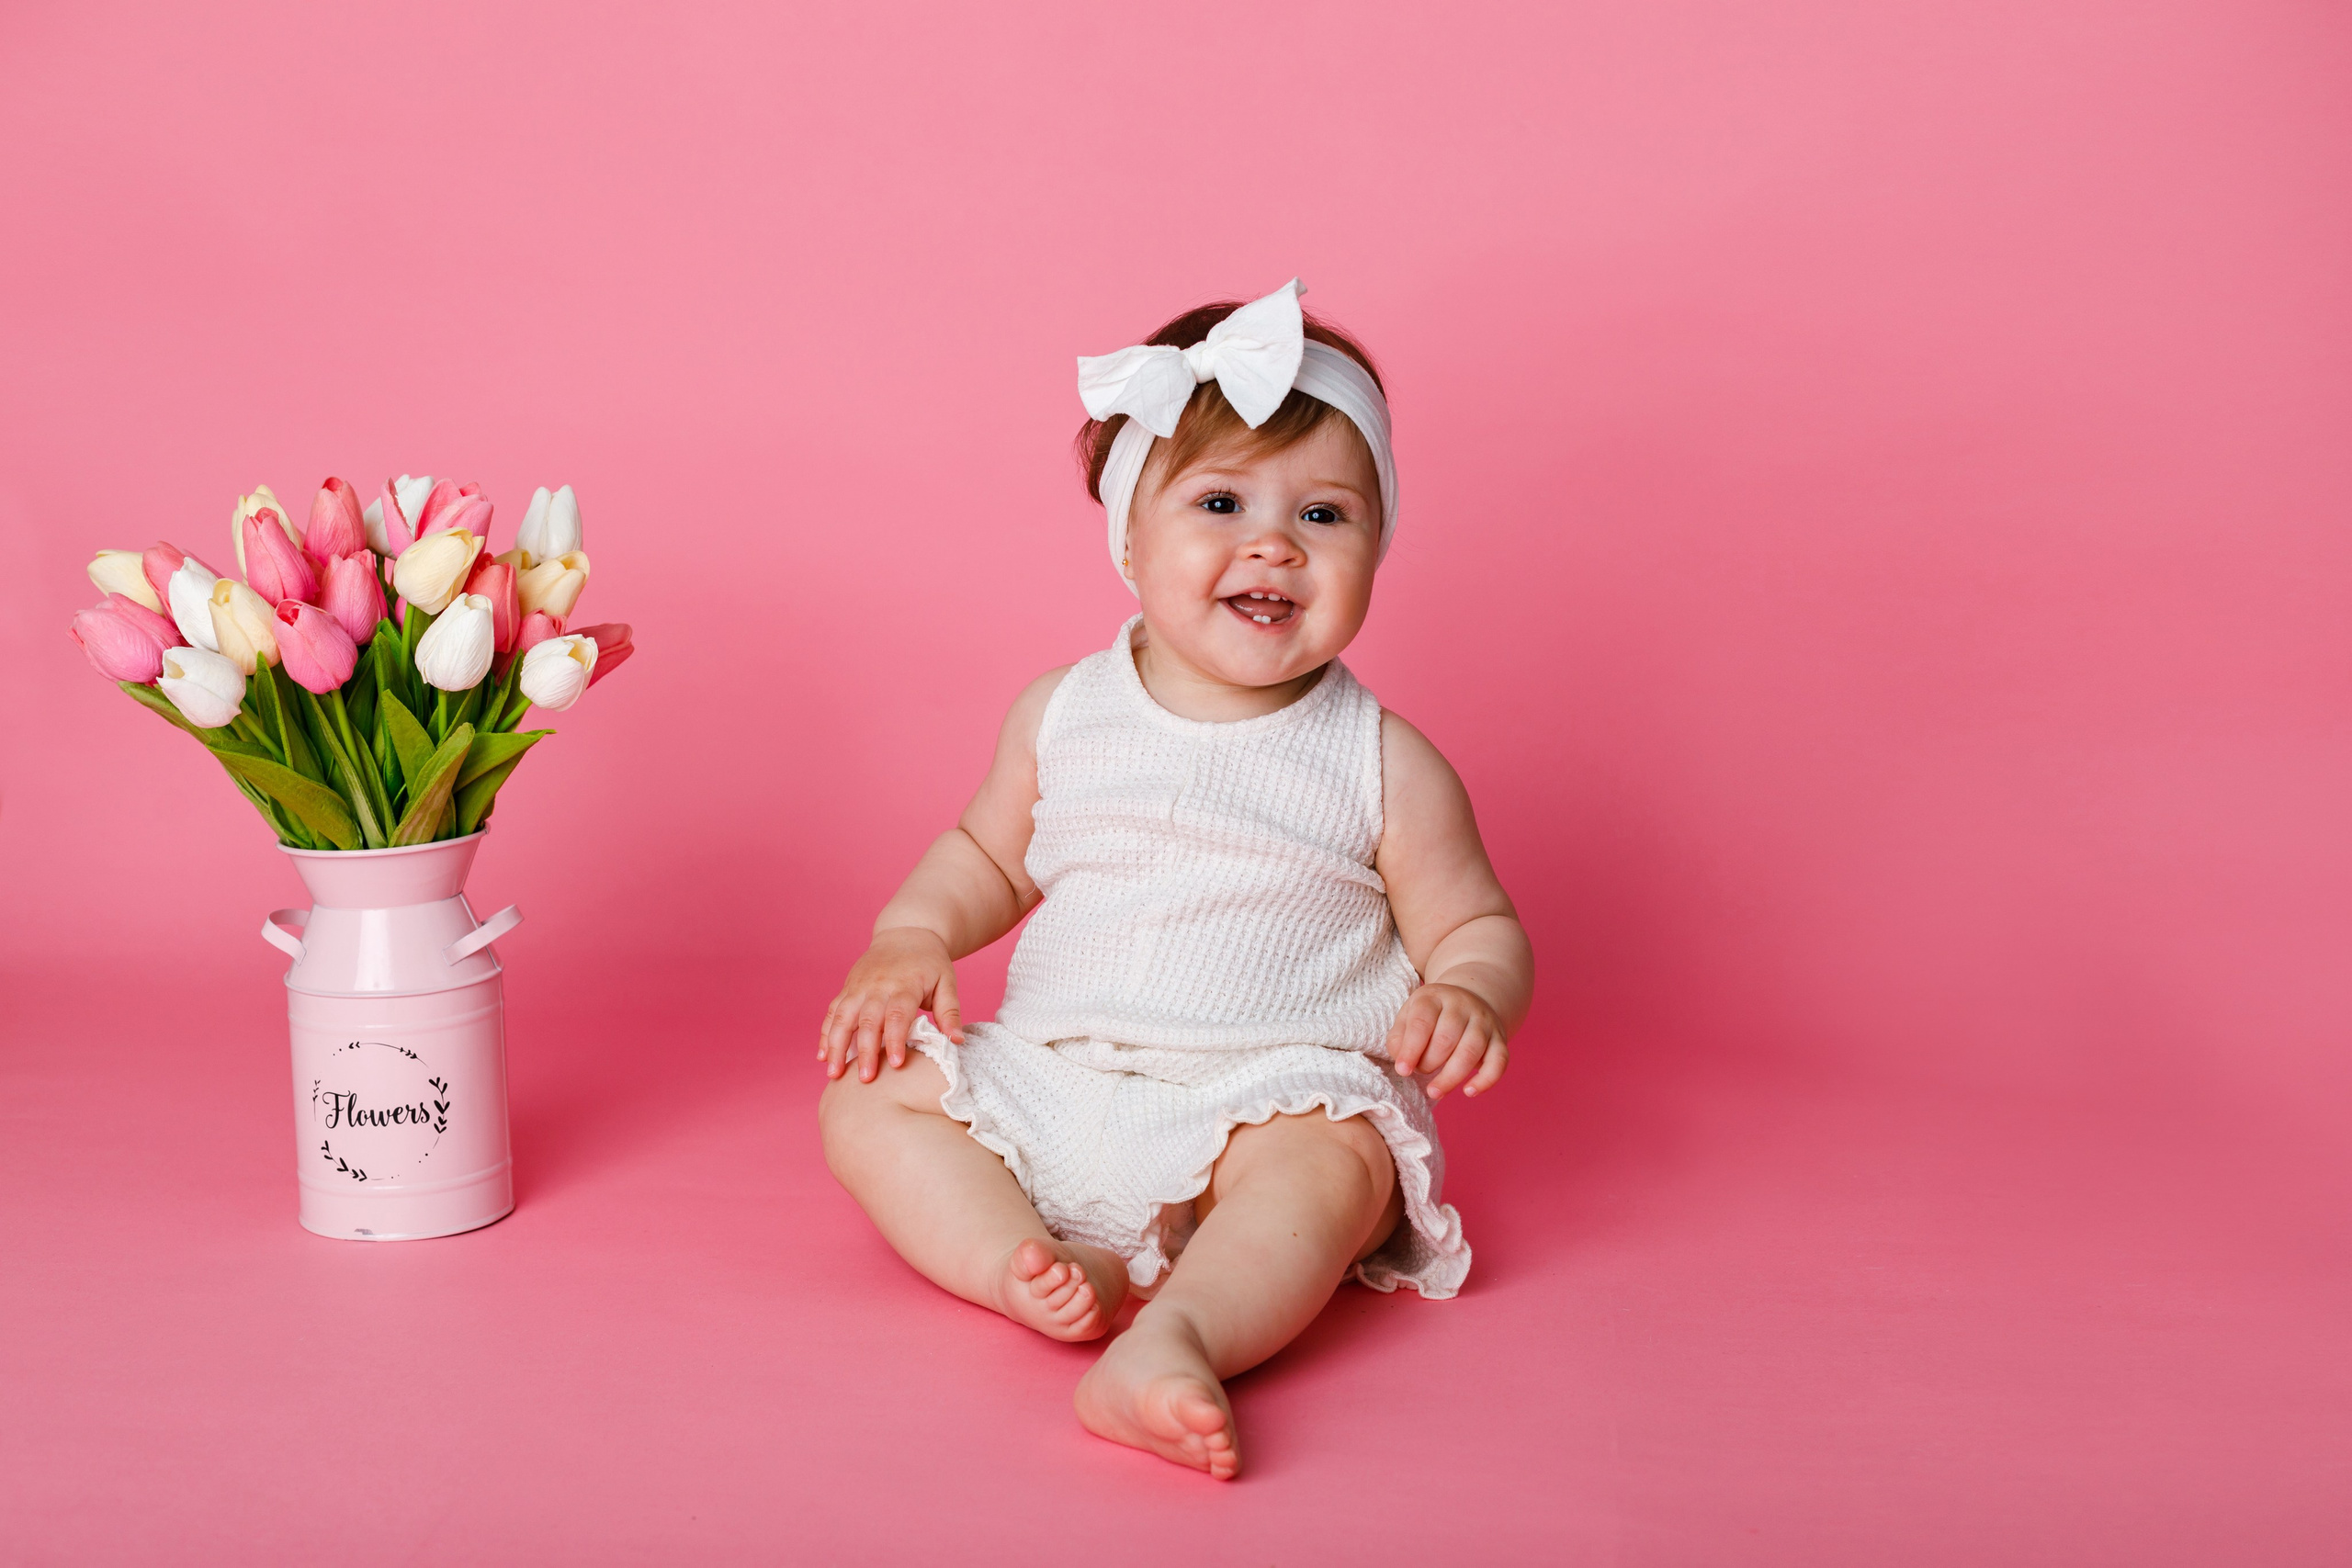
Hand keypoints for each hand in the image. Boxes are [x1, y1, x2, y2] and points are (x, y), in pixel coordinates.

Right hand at [819, 927, 962, 1082]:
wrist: (907, 932)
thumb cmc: (930, 962)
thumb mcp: (947, 981)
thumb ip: (950, 1012)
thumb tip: (957, 1041)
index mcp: (905, 985)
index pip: (898, 1015)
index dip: (896, 1040)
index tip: (895, 1064)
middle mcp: (878, 985)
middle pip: (868, 1020)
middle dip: (865, 1050)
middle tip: (865, 1079)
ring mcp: (859, 986)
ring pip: (843, 1017)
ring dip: (836, 1045)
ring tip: (834, 1073)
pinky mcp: (848, 987)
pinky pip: (833, 1011)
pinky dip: (826, 1033)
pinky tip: (822, 1055)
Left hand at [1383, 982, 1509, 1101]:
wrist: (1469, 1000)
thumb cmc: (1432, 1017)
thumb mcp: (1409, 1016)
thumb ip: (1399, 1039)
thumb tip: (1403, 1065)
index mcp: (1434, 997)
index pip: (1422, 1022)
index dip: (1411, 1049)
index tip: (1403, 1070)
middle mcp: (1462, 1006)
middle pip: (1446, 1038)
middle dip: (1429, 1063)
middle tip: (1420, 1071)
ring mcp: (1484, 1022)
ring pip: (1471, 1051)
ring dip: (1451, 1077)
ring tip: (1434, 1092)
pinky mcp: (1500, 1039)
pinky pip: (1499, 1061)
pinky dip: (1486, 1080)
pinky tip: (1468, 1092)